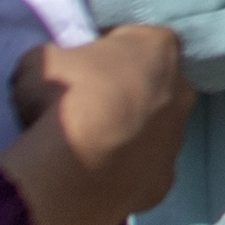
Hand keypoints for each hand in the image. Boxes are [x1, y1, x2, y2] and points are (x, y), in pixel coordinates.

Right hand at [0, 25, 191, 224]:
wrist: (75, 160)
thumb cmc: (66, 94)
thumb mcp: (43, 60)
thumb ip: (58, 58)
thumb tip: (56, 71)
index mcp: (160, 49)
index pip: (138, 41)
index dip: (108, 53)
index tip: (83, 69)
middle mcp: (181, 92)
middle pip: (155, 89)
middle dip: (127, 96)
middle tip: (88, 110)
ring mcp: (176, 141)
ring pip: (154, 134)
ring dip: (128, 138)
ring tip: (86, 150)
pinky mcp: (164, 183)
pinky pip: (142, 174)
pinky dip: (122, 175)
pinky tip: (93, 179)